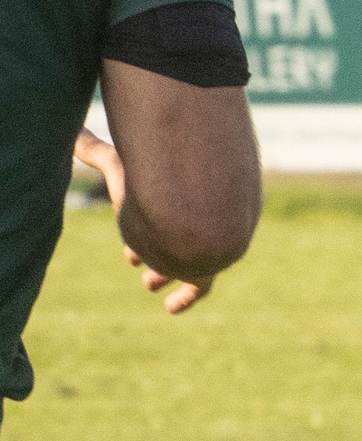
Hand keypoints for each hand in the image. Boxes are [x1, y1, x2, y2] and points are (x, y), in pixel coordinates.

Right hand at [72, 128, 214, 315]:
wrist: (196, 215)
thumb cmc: (158, 185)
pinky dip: (186, 297)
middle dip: (157, 249)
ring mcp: (206, 245)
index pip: (163, 210)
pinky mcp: (209, 269)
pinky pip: (201, 288)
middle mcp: (195, 221)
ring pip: (190, 263)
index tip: (127, 239)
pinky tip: (172, 308)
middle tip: (137, 263)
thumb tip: (73, 132)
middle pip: (179, 236)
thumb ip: (97, 152)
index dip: (140, 224)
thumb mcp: (123, 168)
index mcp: (178, 196)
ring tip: (150, 284)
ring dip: (166, 273)